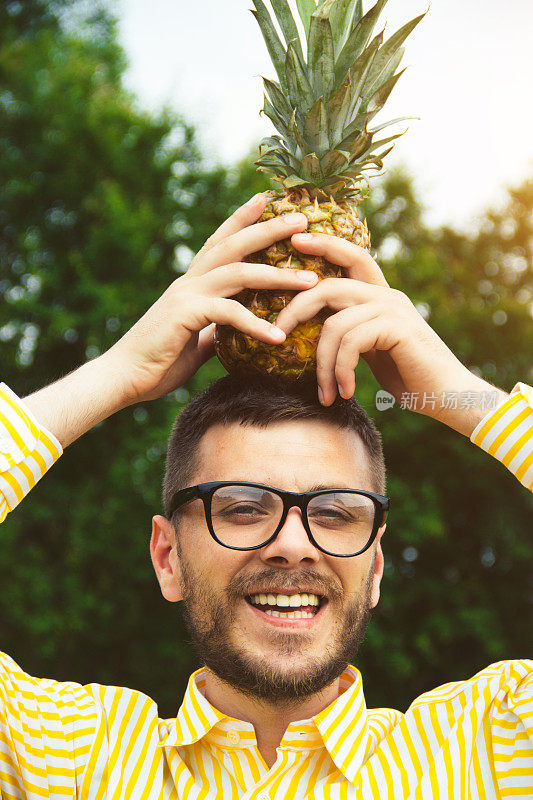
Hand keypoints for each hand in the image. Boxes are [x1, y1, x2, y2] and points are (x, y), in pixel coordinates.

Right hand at [103, 194, 316, 405]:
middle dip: (268, 229)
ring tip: (311, 280)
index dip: (242, 219)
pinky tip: (278, 337)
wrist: (123, 377)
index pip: (221, 242)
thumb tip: (231, 332)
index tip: (267, 199)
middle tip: (302, 218)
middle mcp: (189, 281)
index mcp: (192, 283)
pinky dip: (256, 324)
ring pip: (239, 273)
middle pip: (234, 245)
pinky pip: (229, 313)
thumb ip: (214, 330)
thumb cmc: (157, 361)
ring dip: (278, 275)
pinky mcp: (185, 314)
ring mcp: (186, 295)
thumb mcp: (195, 341)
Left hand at [274, 232, 506, 436]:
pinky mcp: (398, 328)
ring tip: (325, 394)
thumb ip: (352, 335)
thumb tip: (318, 334)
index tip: (295, 241)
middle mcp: (387, 296)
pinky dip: (340, 371)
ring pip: (334, 325)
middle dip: (295, 309)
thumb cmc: (411, 378)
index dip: (324, 244)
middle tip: (276, 336)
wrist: (449, 397)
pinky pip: (350, 342)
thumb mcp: (374, 351)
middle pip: (328, 287)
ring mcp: (394, 309)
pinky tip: (344, 391)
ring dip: (322, 365)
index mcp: (380, 296)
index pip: (351, 257)